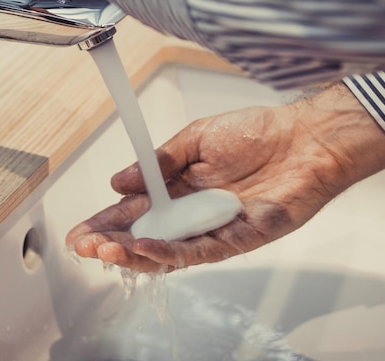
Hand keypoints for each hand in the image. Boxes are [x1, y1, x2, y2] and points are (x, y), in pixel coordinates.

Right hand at [66, 84, 384, 271]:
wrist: (303, 139)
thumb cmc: (256, 132)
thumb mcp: (195, 138)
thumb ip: (158, 163)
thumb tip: (119, 181)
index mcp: (179, 188)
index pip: (135, 211)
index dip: (106, 221)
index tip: (80, 229)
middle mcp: (191, 212)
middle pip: (144, 236)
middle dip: (111, 242)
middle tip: (84, 244)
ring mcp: (211, 228)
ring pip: (166, 251)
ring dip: (134, 252)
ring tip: (106, 248)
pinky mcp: (235, 239)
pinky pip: (197, 252)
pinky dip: (169, 252)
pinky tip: (144, 247)